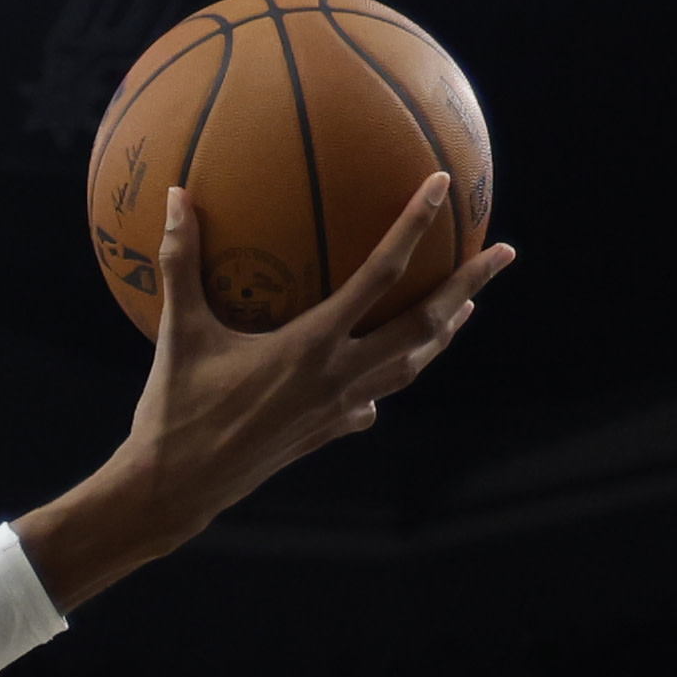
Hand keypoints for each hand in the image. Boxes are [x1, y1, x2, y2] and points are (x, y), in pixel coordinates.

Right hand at [42, 178, 507, 598]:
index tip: (442, 188)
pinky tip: (389, 369)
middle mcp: (338, 377)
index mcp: (310, 346)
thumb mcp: (177, 331)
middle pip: (423, 326)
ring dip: (443, 333)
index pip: (379, 276)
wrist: (178, 488)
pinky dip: (390, 377)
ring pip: (409, 366)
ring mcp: (338, 410)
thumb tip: (174, 196)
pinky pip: (374, 400)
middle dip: (468, 287)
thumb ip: (181, 262)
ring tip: (466, 308)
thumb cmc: (174, 409)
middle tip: (502, 253)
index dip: (412, 228)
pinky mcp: (327, 433)